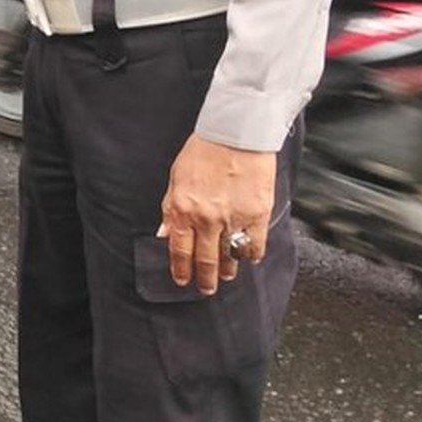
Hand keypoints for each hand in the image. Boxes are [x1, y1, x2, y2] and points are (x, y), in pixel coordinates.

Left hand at [158, 134, 276, 294]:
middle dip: (205, 279)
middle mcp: (207, 218)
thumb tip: (164, 234)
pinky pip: (254, 244)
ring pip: (230, 256)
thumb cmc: (204, 150)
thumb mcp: (176, 178)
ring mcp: (233, 218)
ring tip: (228, 275)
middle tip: (207, 288)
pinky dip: (252, 255)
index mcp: (183, 209)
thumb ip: (170, 209)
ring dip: (228, 269)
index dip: (181, 270)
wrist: (235, 133)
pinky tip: (250, 258)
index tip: (183, 281)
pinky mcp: (257, 214)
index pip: (180, 251)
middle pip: (205, 260)